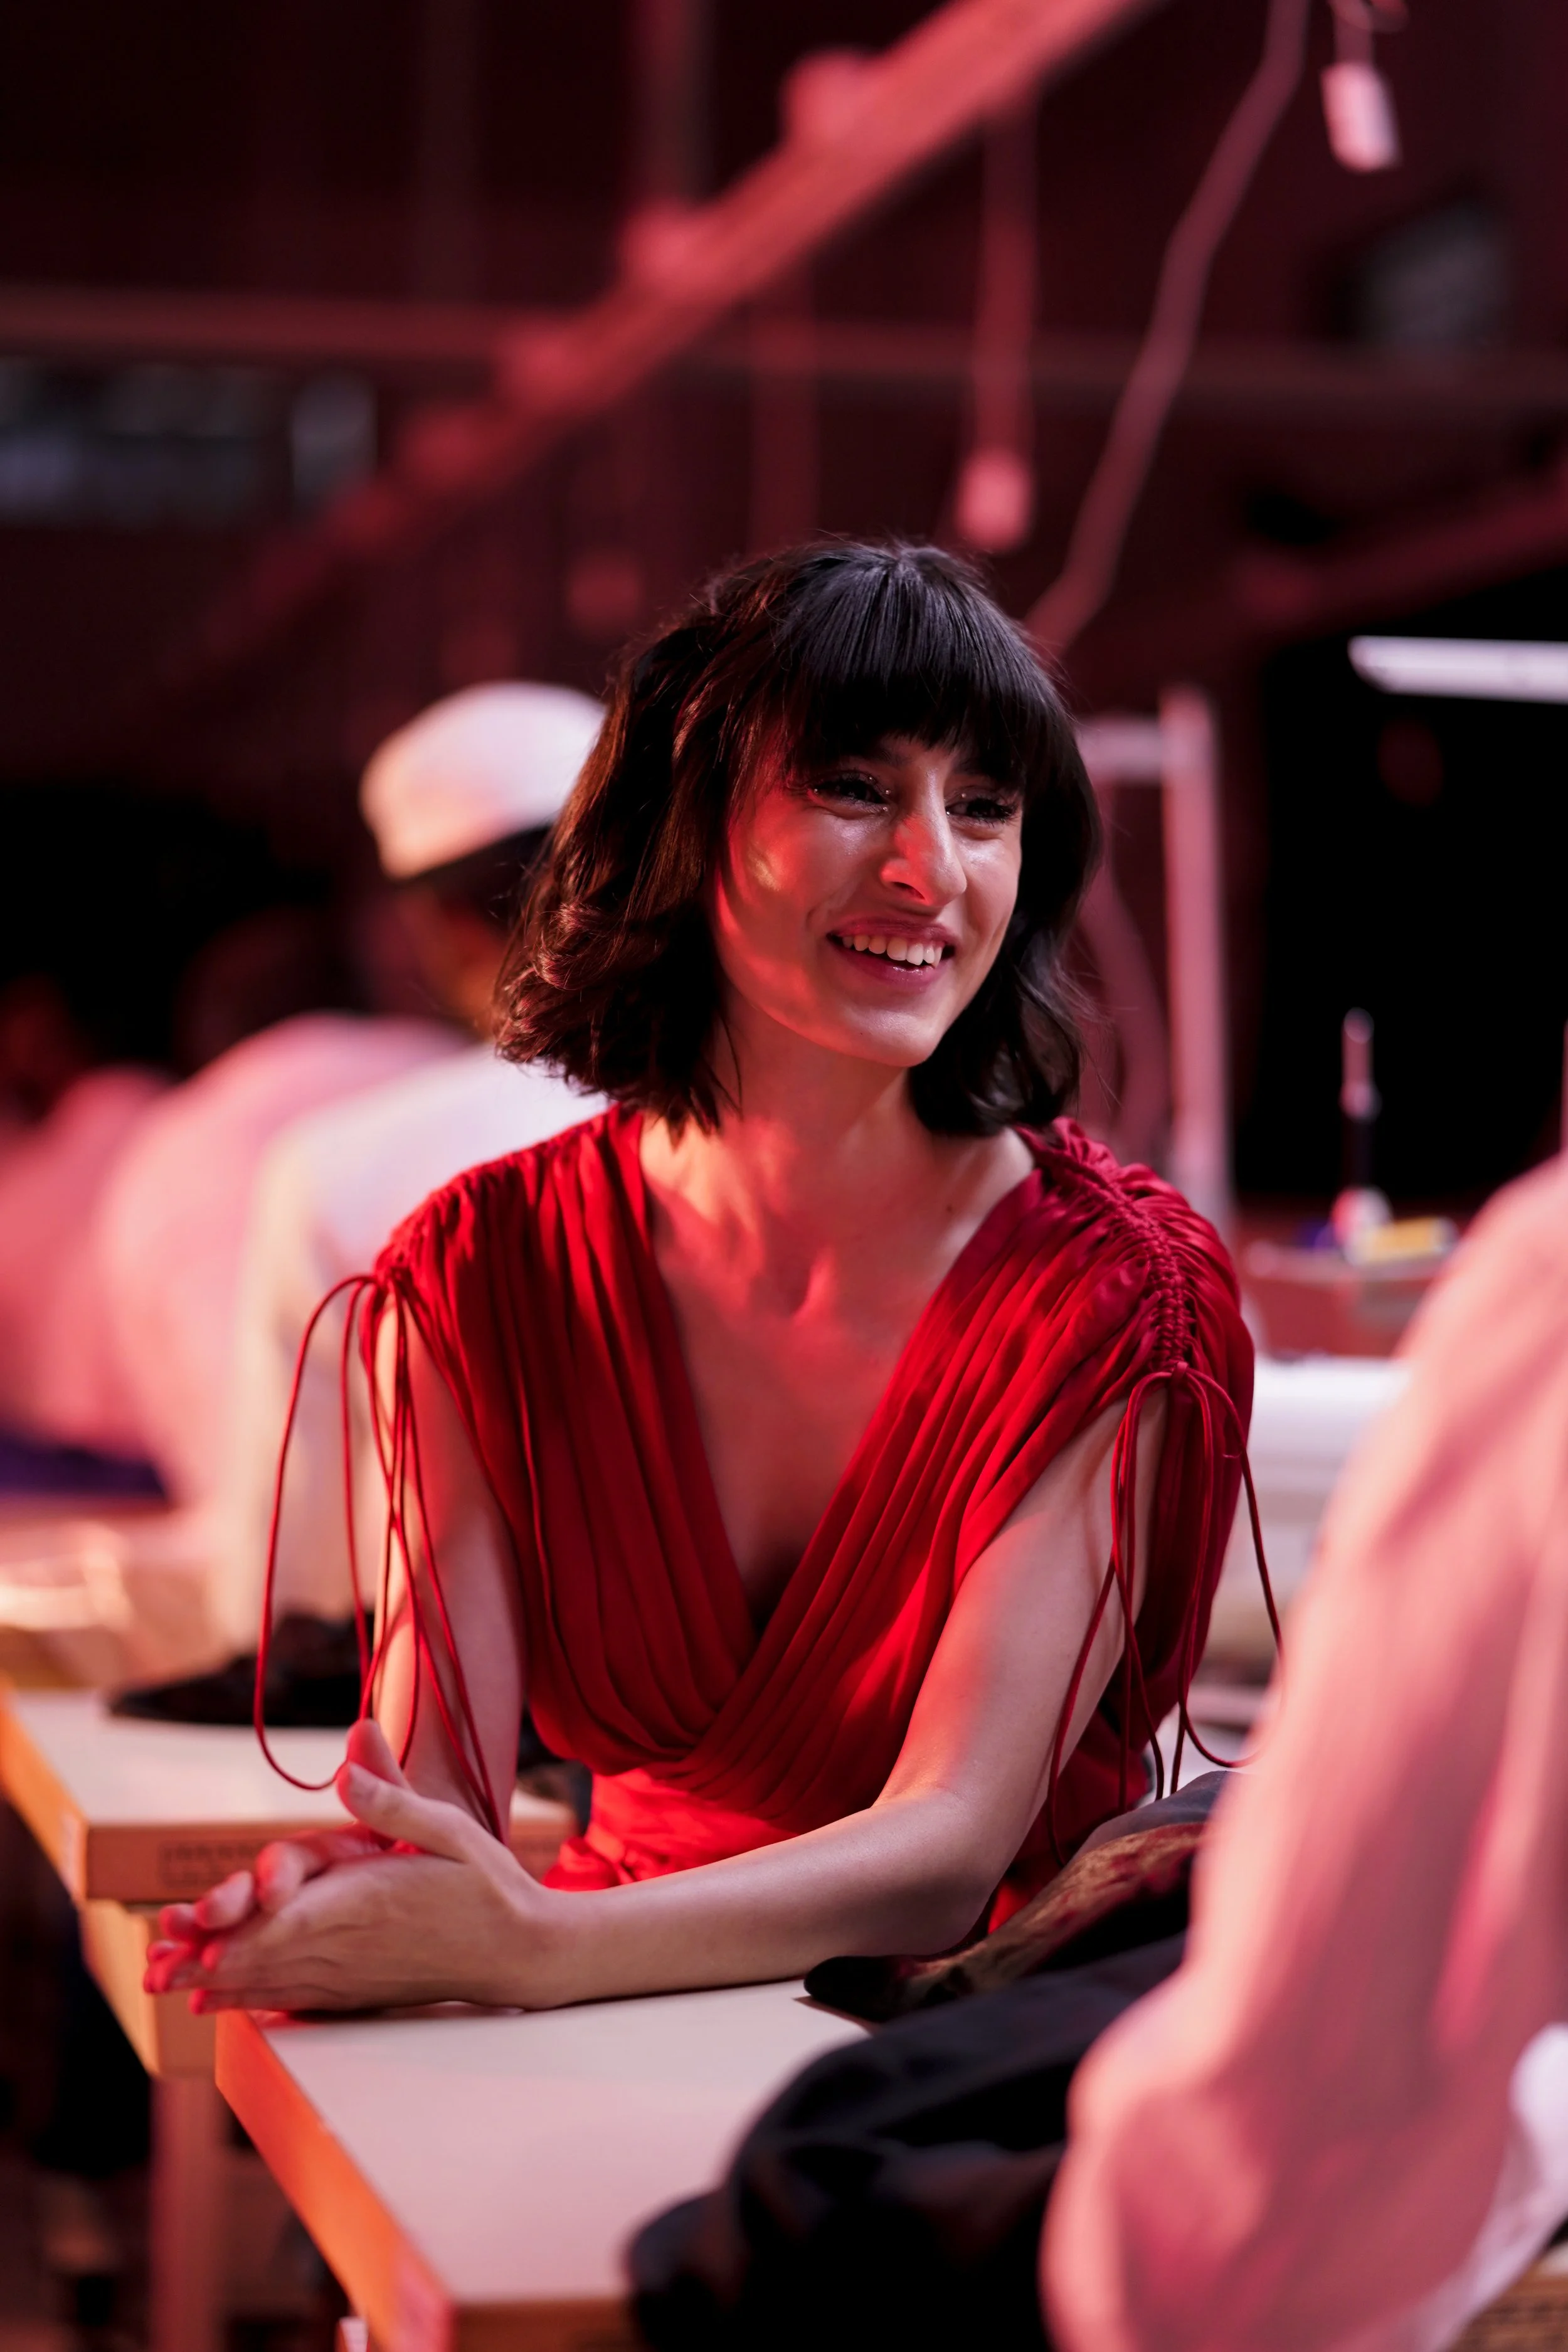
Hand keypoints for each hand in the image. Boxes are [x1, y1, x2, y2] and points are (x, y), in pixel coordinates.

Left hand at [143, 1719, 562, 2013]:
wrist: (521, 1951)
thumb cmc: (485, 1882)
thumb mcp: (448, 1826)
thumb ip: (392, 1797)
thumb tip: (350, 1752)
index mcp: (370, 1896)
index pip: (292, 1915)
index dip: (240, 1927)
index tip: (195, 1937)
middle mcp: (352, 1942)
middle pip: (267, 1952)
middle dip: (207, 1959)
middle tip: (156, 1966)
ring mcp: (354, 1973)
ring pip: (273, 1979)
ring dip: (219, 1983)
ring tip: (167, 1985)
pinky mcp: (359, 1991)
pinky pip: (295, 1999)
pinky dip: (253, 2001)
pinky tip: (219, 2004)